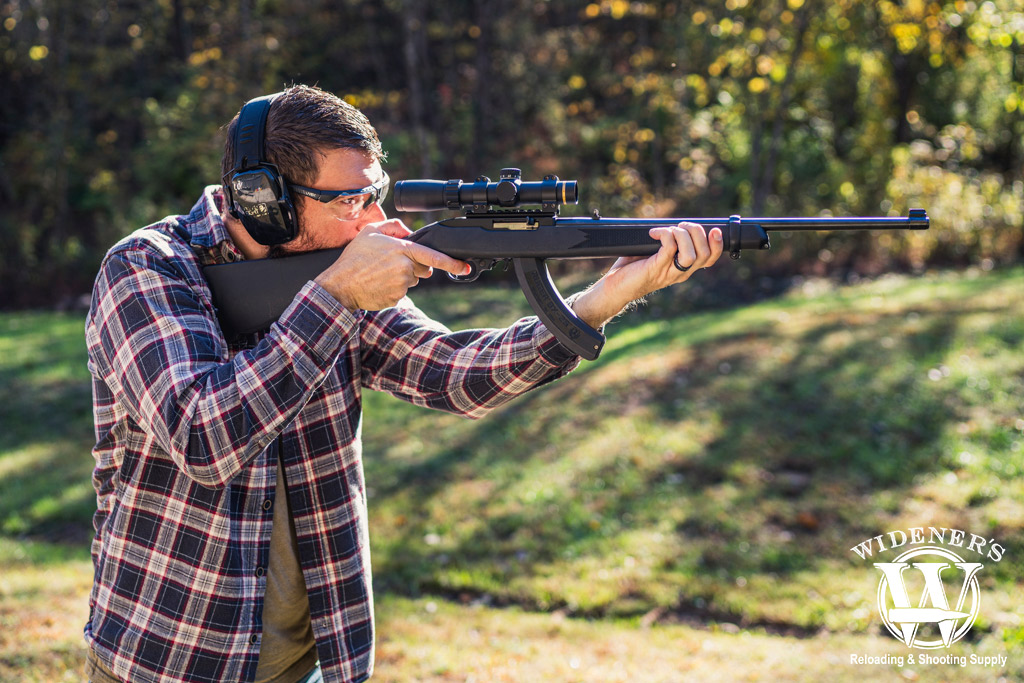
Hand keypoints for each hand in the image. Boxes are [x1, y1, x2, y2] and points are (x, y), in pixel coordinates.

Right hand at [314, 220, 470, 310]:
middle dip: (414, 266)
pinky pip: (402, 292)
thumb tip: (409, 231)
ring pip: (412, 280)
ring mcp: (402, 285)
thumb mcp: (370, 232)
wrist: (340, 286)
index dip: (452, 263)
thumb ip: (393, 226)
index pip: (433, 256)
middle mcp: (405, 268)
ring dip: (402, 277)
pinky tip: (378, 284)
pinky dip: (394, 288)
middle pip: (423, 268)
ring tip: (380, 273)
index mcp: (402, 250)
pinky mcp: (397, 298)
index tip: (465, 267)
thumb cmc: (353, 258)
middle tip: (391, 264)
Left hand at [571, 222, 723, 328]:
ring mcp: (669, 272)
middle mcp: (680, 272)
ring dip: (681, 235)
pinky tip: (653, 233)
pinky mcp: (655, 268)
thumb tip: (674, 224)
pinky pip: (669, 247)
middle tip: (681, 226)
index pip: (710, 259)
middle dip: (697, 232)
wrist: (615, 287)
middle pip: (705, 253)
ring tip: (668, 230)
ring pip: (691, 253)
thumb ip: (668, 243)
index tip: (714, 230)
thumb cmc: (633, 268)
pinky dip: (664, 234)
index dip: (717, 244)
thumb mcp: (655, 254)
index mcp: (684, 268)